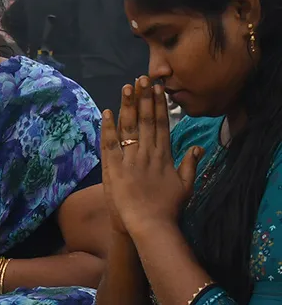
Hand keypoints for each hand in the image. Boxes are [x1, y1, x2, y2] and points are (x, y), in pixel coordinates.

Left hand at [100, 77, 202, 239]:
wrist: (151, 225)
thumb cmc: (169, 208)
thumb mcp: (185, 185)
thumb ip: (190, 164)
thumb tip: (198, 147)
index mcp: (165, 156)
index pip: (162, 124)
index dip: (159, 105)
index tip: (158, 89)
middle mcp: (148, 154)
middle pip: (146, 121)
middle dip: (144, 98)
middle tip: (142, 78)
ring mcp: (131, 161)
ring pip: (129, 128)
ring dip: (128, 106)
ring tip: (127, 87)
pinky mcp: (115, 170)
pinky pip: (110, 146)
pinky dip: (108, 129)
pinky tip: (107, 113)